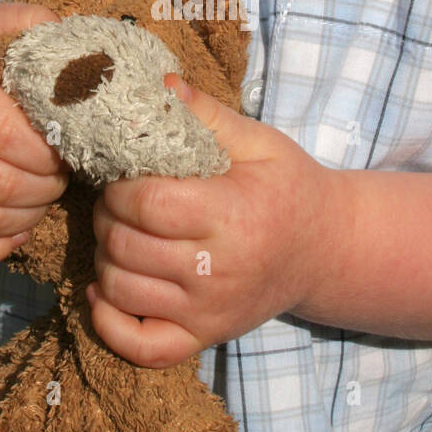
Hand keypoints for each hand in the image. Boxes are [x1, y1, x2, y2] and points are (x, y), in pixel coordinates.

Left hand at [86, 72, 335, 366]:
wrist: (326, 251)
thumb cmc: (289, 189)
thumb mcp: (259, 143)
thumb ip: (206, 115)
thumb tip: (159, 84)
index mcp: (232, 216)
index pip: (147, 205)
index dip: (120, 187)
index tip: (125, 174)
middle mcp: (218, 271)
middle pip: (126, 247)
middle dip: (107, 217)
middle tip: (117, 201)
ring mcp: (209, 311)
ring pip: (122, 291)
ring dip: (104, 259)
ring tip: (120, 234)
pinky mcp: (203, 337)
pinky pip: (141, 347)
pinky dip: (110, 323)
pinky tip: (105, 291)